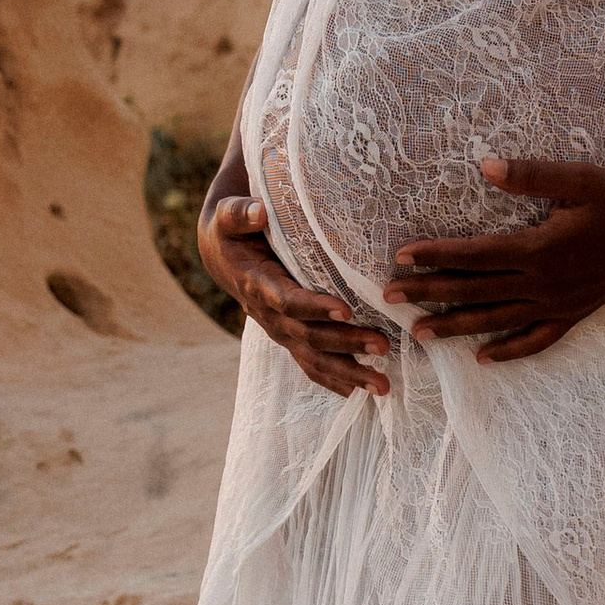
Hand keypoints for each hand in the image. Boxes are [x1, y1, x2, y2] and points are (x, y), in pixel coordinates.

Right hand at [197, 192, 390, 397]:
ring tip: (383, 384)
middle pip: (309, 337)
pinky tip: (361, 392)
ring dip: (349, 372)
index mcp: (257, 284)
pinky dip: (335, 381)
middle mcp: (270, 315)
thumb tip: (258, 212)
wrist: (221, 257)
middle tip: (382, 346)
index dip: (314, 307)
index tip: (346, 309)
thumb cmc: (231, 231)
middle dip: (346, 344)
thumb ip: (239, 213)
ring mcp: (281, 330)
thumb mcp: (227, 216)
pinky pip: (311, 364)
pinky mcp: (290, 337)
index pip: (288, 301)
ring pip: (314, 358)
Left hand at [384, 156, 604, 361]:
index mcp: (539, 248)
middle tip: (388, 298)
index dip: (435, 255)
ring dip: (455, 327)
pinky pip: (536, 341)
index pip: (474, 254)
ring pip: (496, 320)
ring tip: (420, 334)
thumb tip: (484, 165)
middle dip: (429, 293)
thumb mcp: (579, 178)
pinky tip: (483, 360)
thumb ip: (530, 175)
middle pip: (474, 290)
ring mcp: (558, 304)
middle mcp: (543, 283)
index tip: (401, 256)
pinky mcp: (574, 315)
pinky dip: (509, 351)